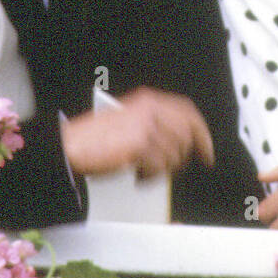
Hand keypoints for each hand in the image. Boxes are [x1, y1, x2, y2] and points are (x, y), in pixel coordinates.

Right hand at [60, 87, 214, 177]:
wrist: (71, 146)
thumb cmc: (93, 138)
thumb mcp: (129, 121)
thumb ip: (154, 125)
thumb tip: (177, 143)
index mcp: (148, 101)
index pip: (187, 112)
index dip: (202, 133)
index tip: (206, 150)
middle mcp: (150, 110)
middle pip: (186, 134)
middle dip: (183, 155)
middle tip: (174, 167)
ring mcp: (146, 126)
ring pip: (174, 154)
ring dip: (163, 168)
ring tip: (146, 170)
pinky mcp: (140, 144)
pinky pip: (160, 166)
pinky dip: (152, 176)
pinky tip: (140, 176)